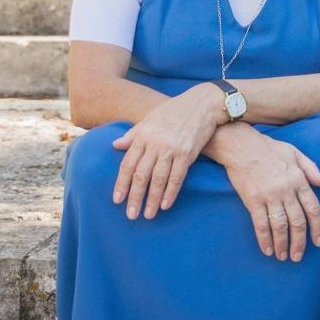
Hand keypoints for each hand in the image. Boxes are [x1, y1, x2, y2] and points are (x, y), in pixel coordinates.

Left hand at [111, 82, 225, 219]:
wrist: (203, 103)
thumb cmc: (176, 110)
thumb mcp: (150, 118)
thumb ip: (133, 133)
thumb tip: (115, 145)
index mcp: (143, 135)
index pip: (127, 164)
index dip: (121, 183)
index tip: (117, 200)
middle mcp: (155, 143)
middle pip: (141, 175)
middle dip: (134, 197)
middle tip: (130, 215)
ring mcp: (171, 149)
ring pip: (158, 179)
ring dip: (152, 200)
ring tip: (148, 215)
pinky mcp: (187, 153)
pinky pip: (177, 177)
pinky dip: (170, 192)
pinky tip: (165, 205)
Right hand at [222, 128, 319, 262]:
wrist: (242, 146)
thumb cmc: (269, 148)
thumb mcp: (295, 153)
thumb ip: (311, 168)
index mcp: (299, 180)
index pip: (313, 208)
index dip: (317, 227)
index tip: (318, 242)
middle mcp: (286, 190)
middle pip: (298, 221)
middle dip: (300, 242)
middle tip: (298, 256)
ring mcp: (269, 196)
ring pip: (280, 226)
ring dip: (283, 244)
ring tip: (283, 256)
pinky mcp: (252, 200)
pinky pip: (260, 224)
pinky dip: (264, 239)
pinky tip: (267, 250)